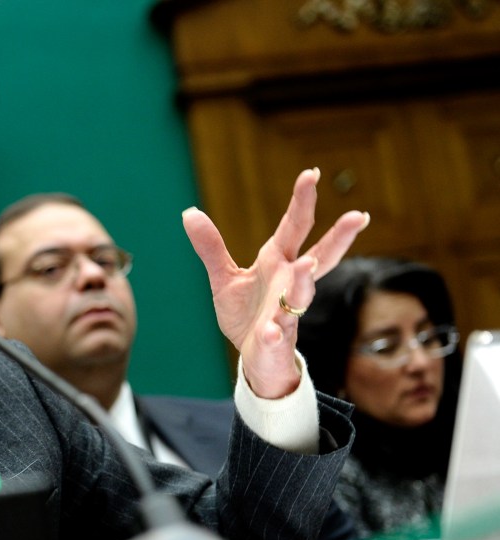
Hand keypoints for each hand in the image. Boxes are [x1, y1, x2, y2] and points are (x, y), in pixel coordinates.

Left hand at [183, 168, 368, 398]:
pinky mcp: (274, 339)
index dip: (302, 202)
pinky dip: (275, 332)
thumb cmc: (247, 314)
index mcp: (277, 263)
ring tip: (308, 262)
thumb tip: (189, 213)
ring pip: (301, 294)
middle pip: (318, 256)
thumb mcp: (224, 277)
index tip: (311, 173)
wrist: (254, 357)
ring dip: (304, 280)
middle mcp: (289, 284)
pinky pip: (277, 335)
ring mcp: (285, 312)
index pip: (294, 227)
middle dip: (337, 237)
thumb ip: (211, 247)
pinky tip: (272, 331)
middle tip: (357, 217)